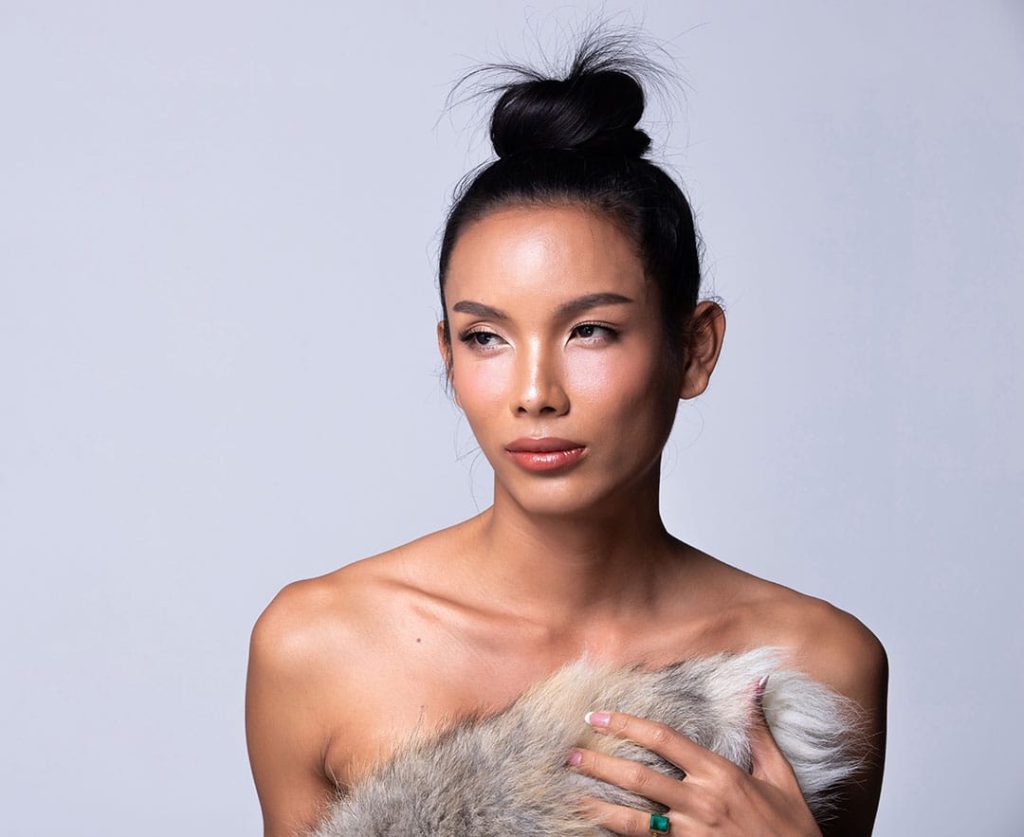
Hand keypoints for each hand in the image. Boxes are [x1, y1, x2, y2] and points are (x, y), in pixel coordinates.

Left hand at [566, 677, 821, 835]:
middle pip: (639, 778)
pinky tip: (596, 827)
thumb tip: (753, 684)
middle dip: (600, 765)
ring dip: (599, 805)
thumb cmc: (792, 828)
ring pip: (634, 819)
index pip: (664, 740)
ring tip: (571, 793)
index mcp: (721, 774)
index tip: (598, 716)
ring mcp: (692, 835)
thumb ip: (759, 732)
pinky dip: (619, 836)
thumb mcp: (781, 777)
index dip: (628, 725)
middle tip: (569, 754)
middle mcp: (701, 803)